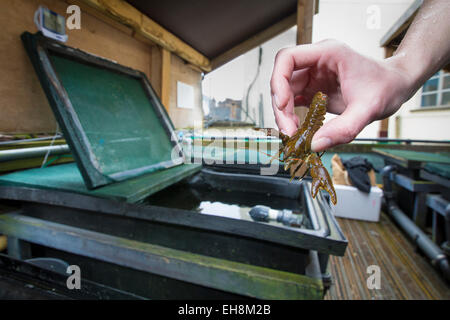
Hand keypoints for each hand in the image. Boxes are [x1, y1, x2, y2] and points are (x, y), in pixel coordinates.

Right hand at [270, 39, 416, 151]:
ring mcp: (314, 76)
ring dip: (284, 114)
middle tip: (288, 130)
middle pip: (282, 79)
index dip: (278, 81)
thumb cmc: (387, 86)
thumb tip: (316, 144)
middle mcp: (316, 62)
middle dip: (280, 106)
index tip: (283, 104)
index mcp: (328, 53)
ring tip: (294, 133)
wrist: (397, 86)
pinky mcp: (314, 90)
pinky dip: (291, 116)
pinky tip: (298, 129)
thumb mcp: (369, 109)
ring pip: (285, 92)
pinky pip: (294, 101)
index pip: (288, 58)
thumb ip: (344, 128)